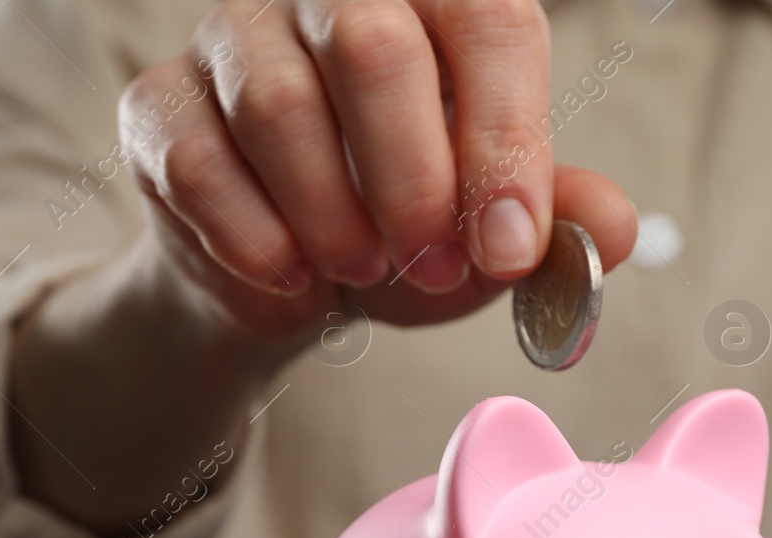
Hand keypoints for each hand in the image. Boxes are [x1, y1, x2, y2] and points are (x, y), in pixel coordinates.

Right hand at [120, 0, 637, 340]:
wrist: (289, 276)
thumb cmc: (403, 228)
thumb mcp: (490, 234)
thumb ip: (557, 224)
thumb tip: (612, 229)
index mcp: (436, 5)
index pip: (486, 21)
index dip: (503, 140)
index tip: (508, 246)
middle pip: (373, 46)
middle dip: (413, 182)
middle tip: (432, 265)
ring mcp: (235, 39)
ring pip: (278, 106)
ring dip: (333, 217)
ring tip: (362, 270)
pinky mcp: (159, 105)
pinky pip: (199, 163)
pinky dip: (255, 240)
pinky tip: (291, 276)